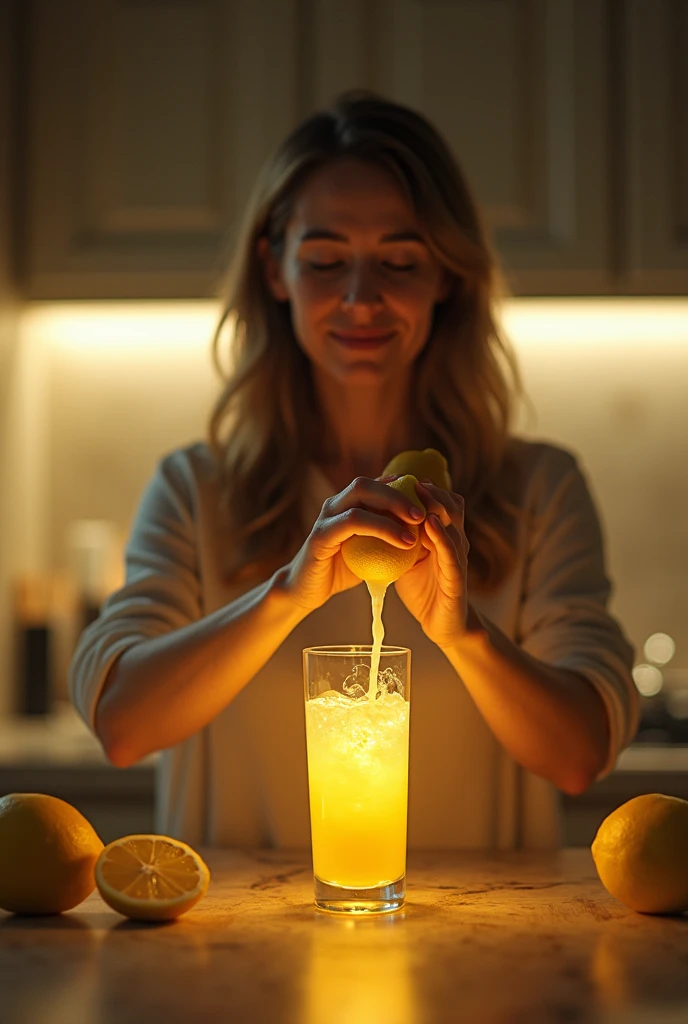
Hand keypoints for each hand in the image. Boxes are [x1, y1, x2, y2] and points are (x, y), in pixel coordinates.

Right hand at [279, 476, 423, 611]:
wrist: (308, 591)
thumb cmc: (342, 571)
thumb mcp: (371, 550)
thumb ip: (390, 535)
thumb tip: (425, 528)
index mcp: (346, 504)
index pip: (376, 484)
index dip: (403, 487)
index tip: (428, 500)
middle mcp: (335, 504)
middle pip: (367, 483)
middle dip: (399, 493)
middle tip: (424, 512)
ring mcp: (326, 517)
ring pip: (360, 496)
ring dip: (393, 508)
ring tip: (417, 525)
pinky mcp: (321, 535)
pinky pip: (352, 522)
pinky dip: (381, 528)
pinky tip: (402, 541)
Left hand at [393, 478, 468, 648]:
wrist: (440, 626)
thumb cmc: (422, 591)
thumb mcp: (406, 559)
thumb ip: (397, 538)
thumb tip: (371, 518)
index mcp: (444, 537)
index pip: (441, 504)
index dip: (427, 489)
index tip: (407, 476)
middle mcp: (455, 543)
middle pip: (452, 506)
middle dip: (433, 491)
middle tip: (414, 479)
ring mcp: (458, 559)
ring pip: (454, 523)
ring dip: (438, 505)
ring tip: (421, 491)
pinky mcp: (457, 577)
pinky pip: (451, 551)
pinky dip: (441, 535)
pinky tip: (429, 524)